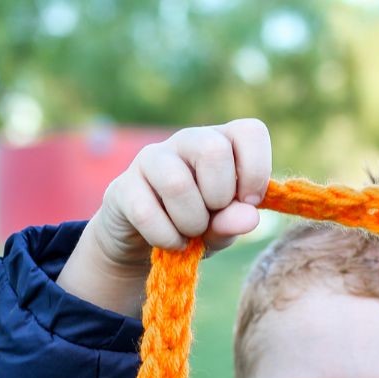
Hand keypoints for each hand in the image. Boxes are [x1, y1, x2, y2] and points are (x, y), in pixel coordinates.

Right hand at [91, 117, 271, 269]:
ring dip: (191, 222)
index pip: (251, 131)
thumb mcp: (221, 229)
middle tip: (211, 217)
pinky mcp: (123, 187)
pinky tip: (170, 242)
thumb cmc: (193, 227)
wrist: (142, 245)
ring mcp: (151, 159)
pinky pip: (146, 213)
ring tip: (189, 233)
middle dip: (219, 197)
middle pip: (213, 150)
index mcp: (220, 142)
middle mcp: (186, 140)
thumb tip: (249, 216)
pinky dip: (166, 238)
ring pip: (177, 183)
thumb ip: (234, 221)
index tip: (247, 201)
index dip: (256, 170)